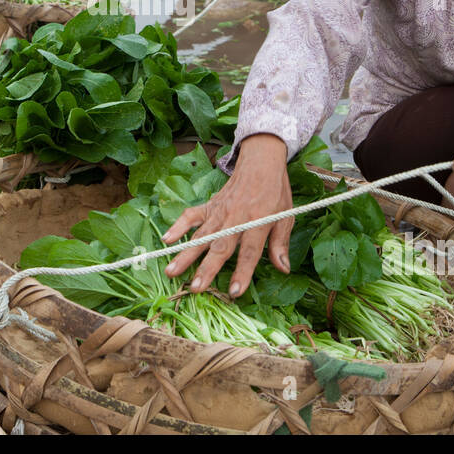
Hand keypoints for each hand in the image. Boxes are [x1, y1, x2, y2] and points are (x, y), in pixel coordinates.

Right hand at [161, 139, 292, 297]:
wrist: (261, 162)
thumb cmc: (275, 192)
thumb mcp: (286, 217)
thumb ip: (281, 244)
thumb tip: (284, 269)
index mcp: (258, 221)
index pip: (250, 251)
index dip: (242, 272)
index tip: (234, 291)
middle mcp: (236, 217)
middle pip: (220, 246)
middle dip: (207, 268)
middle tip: (195, 287)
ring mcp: (220, 211)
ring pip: (201, 235)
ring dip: (186, 254)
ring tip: (171, 270)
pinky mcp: (210, 205)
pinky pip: (191, 215)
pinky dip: (178, 225)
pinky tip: (167, 240)